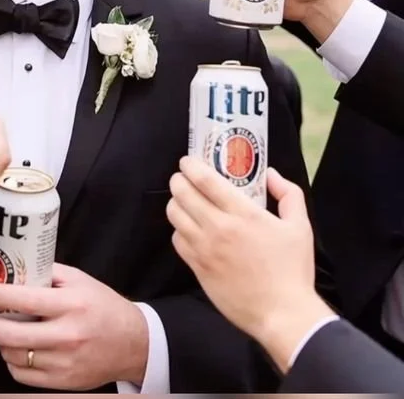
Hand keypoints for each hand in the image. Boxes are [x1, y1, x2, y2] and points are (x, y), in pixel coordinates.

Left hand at [0, 264, 147, 388]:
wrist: (133, 343)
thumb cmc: (103, 307)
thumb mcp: (80, 281)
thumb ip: (49, 274)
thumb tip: (16, 269)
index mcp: (71, 305)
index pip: (24, 300)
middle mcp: (66, 336)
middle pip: (10, 334)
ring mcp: (64, 363)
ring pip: (14, 355)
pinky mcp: (62, 382)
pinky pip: (23, 374)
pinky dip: (12, 360)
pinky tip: (14, 347)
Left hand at [166, 157, 333, 371]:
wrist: (282, 315)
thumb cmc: (292, 270)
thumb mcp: (300, 226)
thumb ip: (288, 193)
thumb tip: (270, 174)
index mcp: (243, 213)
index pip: (205, 180)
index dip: (190, 166)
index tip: (187, 161)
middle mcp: (219, 228)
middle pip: (183, 193)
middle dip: (178, 180)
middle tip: (182, 178)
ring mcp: (205, 249)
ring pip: (175, 215)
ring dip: (175, 202)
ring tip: (183, 200)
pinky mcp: (198, 268)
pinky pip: (178, 240)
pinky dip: (179, 229)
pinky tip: (188, 228)